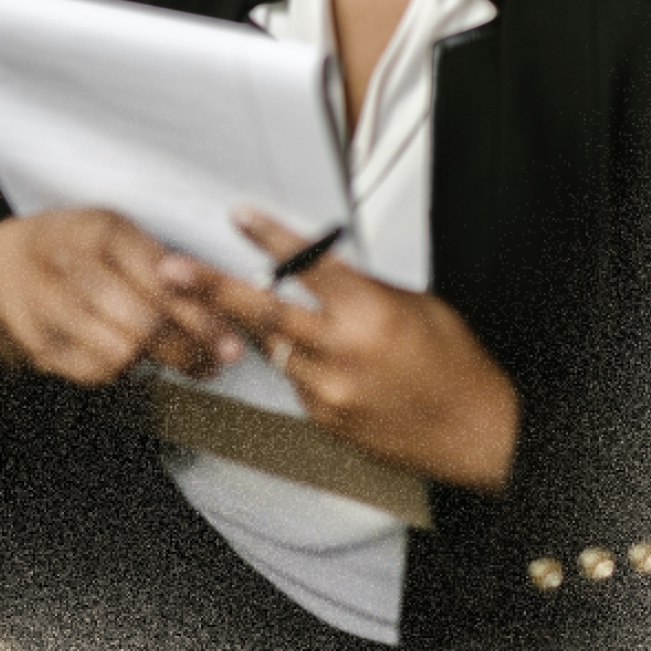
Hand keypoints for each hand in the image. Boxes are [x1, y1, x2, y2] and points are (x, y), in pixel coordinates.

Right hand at [0, 208, 245, 385]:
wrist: (3, 263)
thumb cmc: (76, 247)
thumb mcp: (117, 237)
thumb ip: (161, 265)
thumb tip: (219, 304)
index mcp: (104, 230)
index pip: (165, 284)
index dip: (203, 320)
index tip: (232, 346)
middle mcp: (73, 264)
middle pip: (144, 325)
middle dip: (186, 352)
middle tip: (212, 366)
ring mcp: (50, 305)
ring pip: (122, 354)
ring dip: (157, 364)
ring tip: (179, 363)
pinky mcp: (38, 342)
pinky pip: (96, 373)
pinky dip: (121, 372)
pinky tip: (131, 361)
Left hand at [200, 208, 519, 493]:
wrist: (479, 433)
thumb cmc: (457, 366)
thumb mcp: (414, 304)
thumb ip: (359, 288)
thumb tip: (317, 272)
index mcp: (369, 313)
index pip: (307, 264)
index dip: (268, 236)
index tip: (240, 216)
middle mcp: (343, 353)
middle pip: (262, 312)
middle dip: (209, 288)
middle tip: (171, 271)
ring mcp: (330, 391)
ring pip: (273, 348)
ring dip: (259, 327)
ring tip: (244, 313)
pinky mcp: (325, 419)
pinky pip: (294, 381)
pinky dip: (297, 364)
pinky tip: (322, 361)